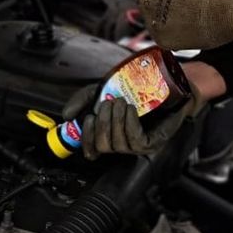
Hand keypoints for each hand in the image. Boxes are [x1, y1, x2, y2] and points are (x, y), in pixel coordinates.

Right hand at [62, 80, 206, 159]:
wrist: (165, 82)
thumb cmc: (134, 88)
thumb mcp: (102, 89)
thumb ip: (82, 100)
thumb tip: (67, 116)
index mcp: (108, 134)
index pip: (91, 150)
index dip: (85, 140)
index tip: (85, 120)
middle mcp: (121, 143)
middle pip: (103, 146)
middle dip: (101, 124)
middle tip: (107, 103)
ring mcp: (137, 145)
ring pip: (118, 144)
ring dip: (115, 121)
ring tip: (120, 102)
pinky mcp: (152, 143)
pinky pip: (136, 141)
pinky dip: (129, 125)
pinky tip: (129, 110)